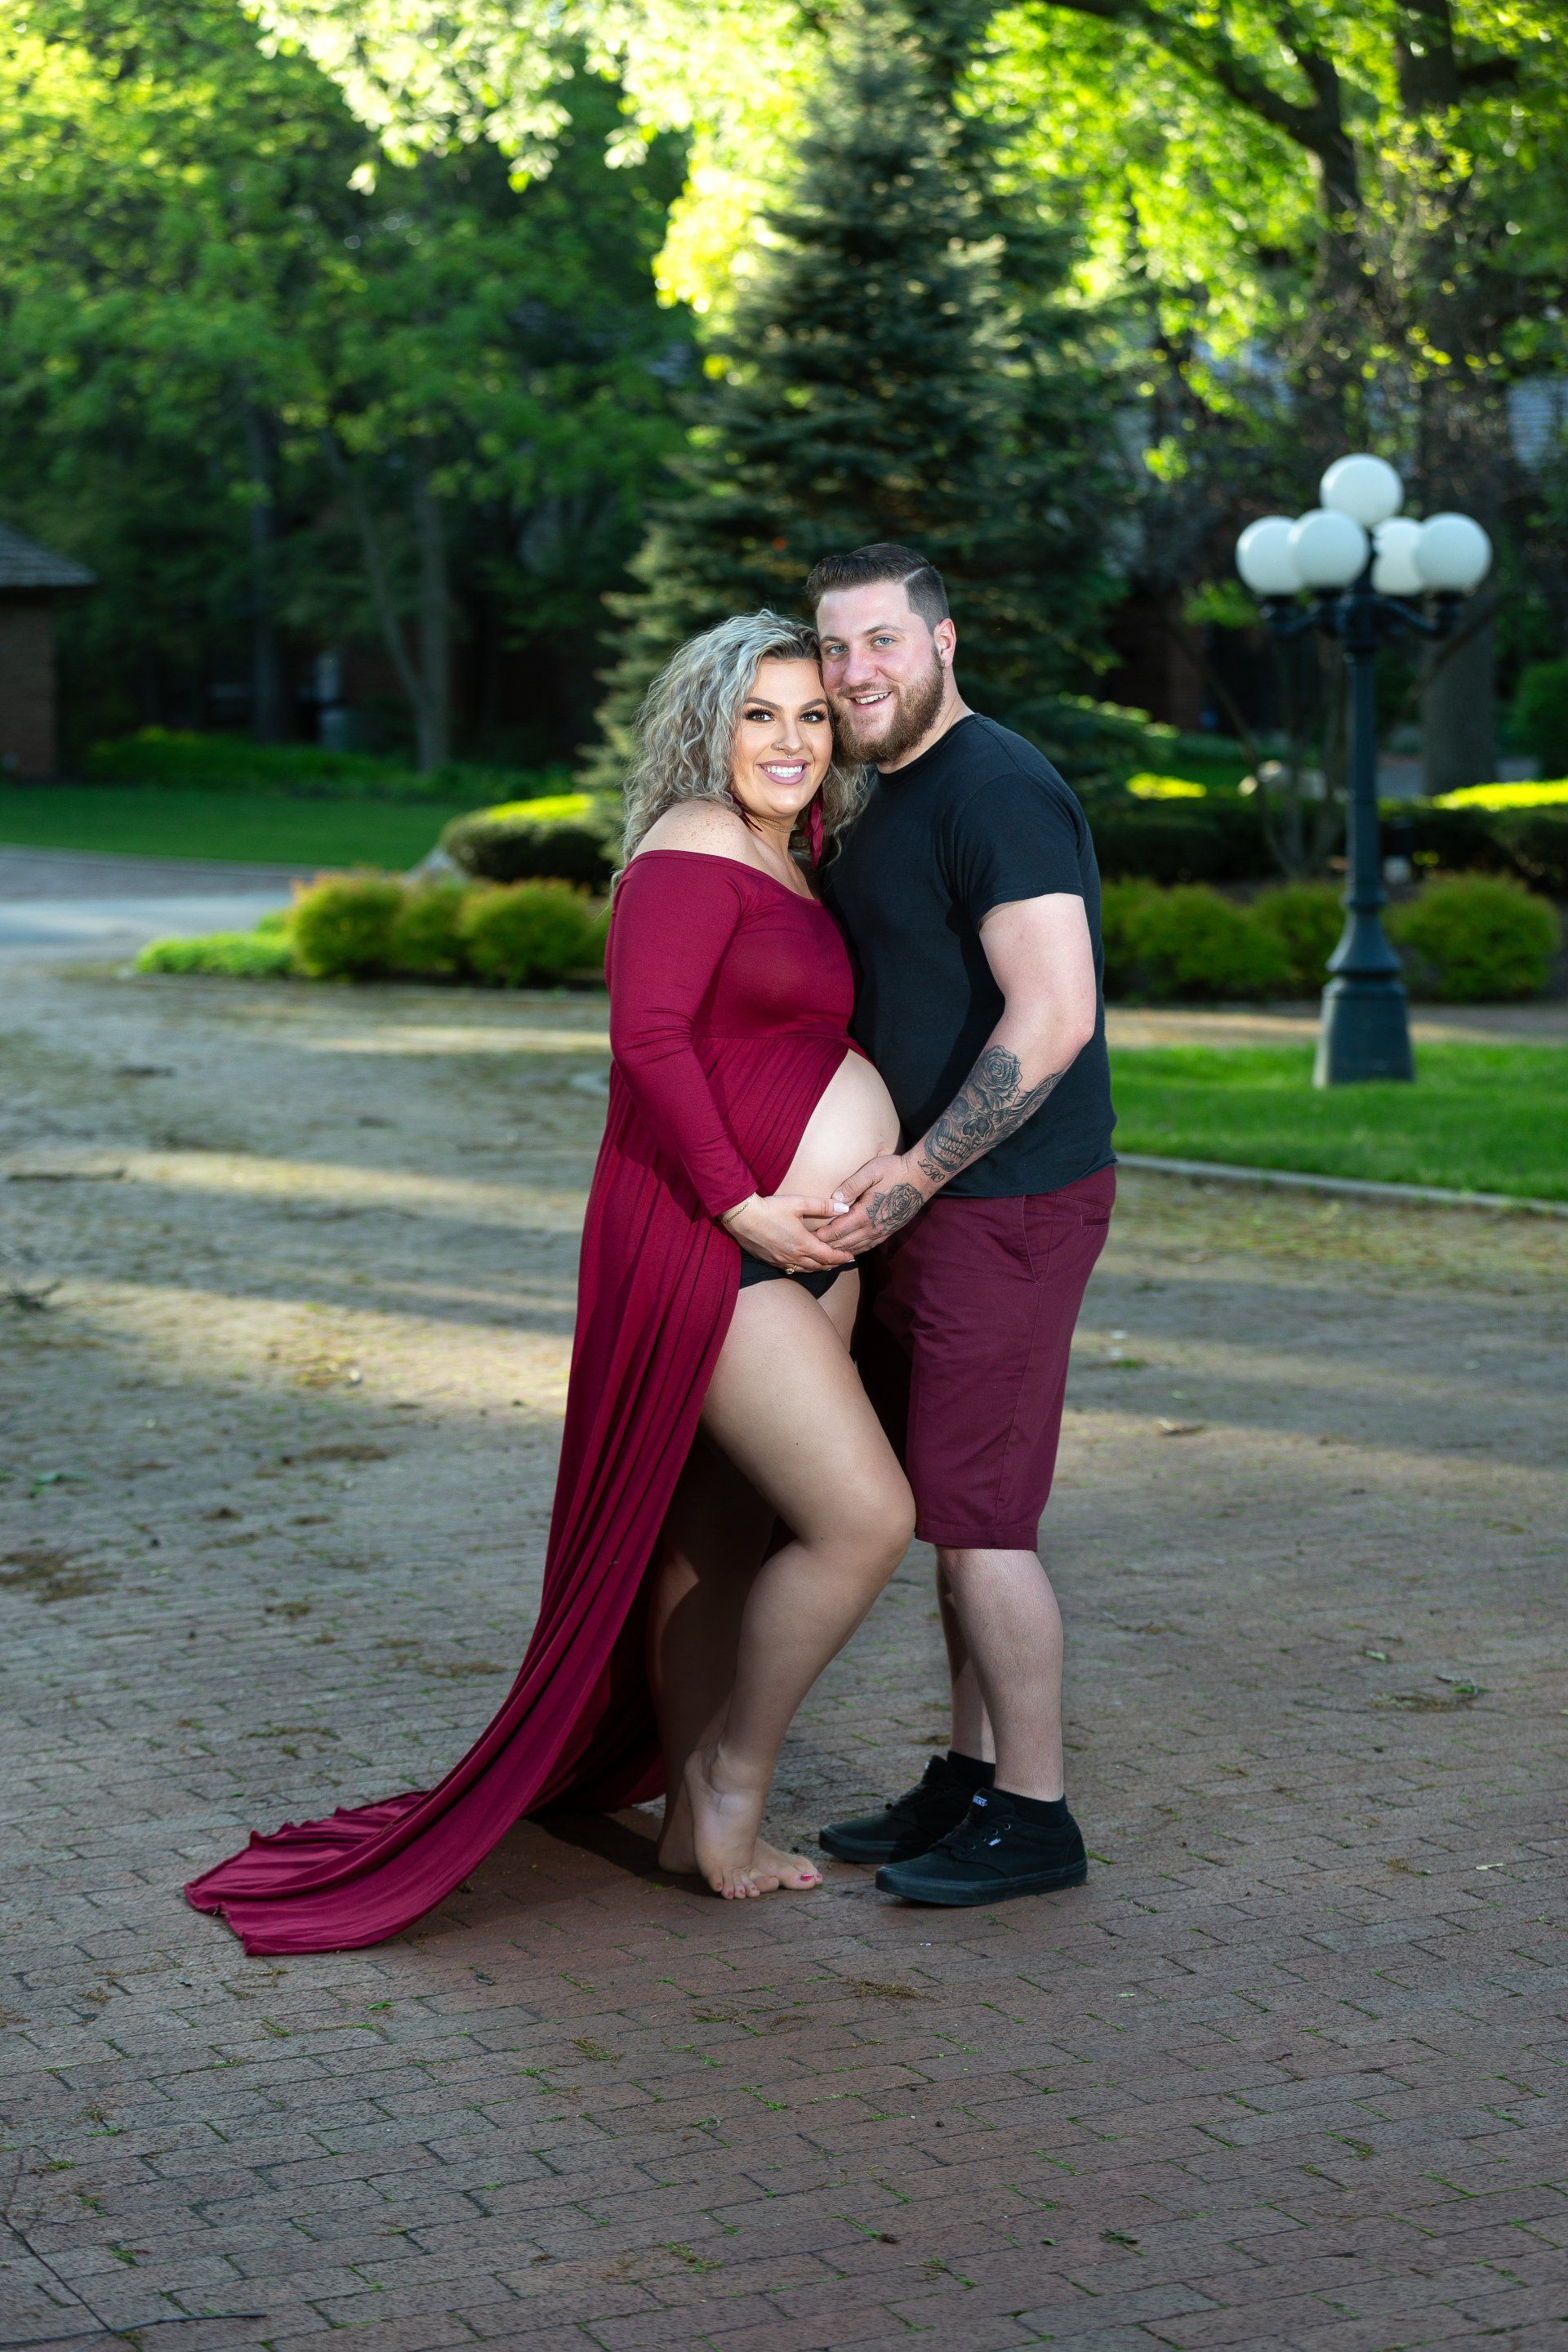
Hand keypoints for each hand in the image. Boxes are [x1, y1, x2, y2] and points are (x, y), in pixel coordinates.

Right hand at [720, 1192, 855, 1273]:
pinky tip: (804, 1264)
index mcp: (803, 1244)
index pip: (829, 1256)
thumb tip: (844, 1208)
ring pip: (806, 1270)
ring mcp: (781, 1261)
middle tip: (843, 1260)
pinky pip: (792, 1270)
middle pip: (819, 1266)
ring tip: (828, 1263)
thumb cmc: (769, 1208)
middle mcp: (794, 1257)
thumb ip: (822, 1206)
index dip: (842, 1257)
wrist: (742, 1217)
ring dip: (819, 1268)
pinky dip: (803, 1268)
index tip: (851, 1255)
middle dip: (833, 1264)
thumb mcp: (798, 1203)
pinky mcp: (771, 1261)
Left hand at [814, 1152, 930, 1253]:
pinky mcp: (888, 1231)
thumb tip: (834, 1199)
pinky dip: (855, 1250)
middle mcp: (873, 1228)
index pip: (837, 1231)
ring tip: (825, 1253)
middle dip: (826, 1247)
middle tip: (810, 1249)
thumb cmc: (894, 1170)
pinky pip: (868, 1246)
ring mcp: (882, 1232)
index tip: (807, 1238)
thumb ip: (851, 1186)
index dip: (821, 1236)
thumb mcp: (871, 1171)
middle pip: (844, 1244)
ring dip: (839, 1252)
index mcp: (865, 1214)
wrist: (921, 1177)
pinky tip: (848, 1251)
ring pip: (856, 1248)